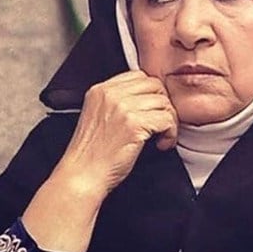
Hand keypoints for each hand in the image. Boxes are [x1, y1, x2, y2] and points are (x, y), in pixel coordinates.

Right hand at [54, 70, 177, 195]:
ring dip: (169, 121)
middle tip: (161, 123)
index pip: (139, 76)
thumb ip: (116, 102)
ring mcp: (123, 108)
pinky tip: (162, 144)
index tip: (153, 110)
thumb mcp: (97, 116)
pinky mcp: (134, 124)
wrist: (82, 176)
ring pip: (164, 103)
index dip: (151, 94)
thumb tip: (146, 99)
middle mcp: (111, 94)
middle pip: (155, 86)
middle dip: (163, 105)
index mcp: (100, 90)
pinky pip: (167, 120)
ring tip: (161, 136)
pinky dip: (170, 133)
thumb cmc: (91, 154)